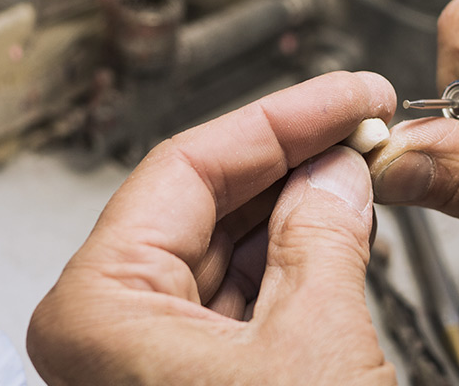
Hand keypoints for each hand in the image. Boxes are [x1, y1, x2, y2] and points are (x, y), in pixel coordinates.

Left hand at [27, 72, 397, 384]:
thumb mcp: (313, 344)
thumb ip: (325, 243)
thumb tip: (335, 176)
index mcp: (99, 315)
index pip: (185, 170)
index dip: (279, 124)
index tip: (343, 100)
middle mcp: (109, 336)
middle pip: (203, 208)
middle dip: (291, 167)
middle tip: (358, 131)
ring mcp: (147, 361)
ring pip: (225, 255)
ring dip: (299, 215)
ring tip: (359, 177)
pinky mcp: (190, 381)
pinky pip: (238, 305)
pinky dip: (293, 270)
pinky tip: (338, 235)